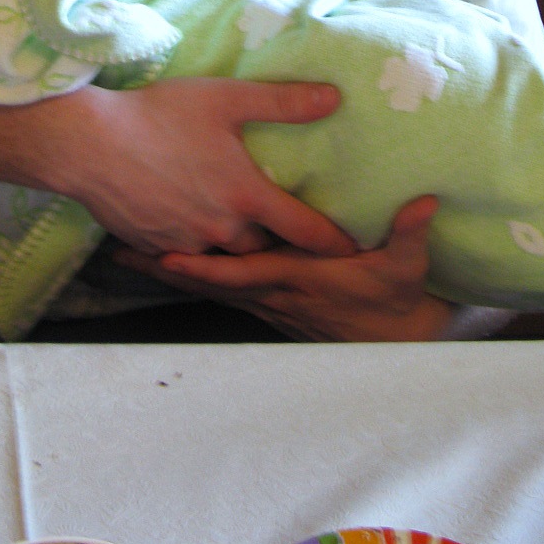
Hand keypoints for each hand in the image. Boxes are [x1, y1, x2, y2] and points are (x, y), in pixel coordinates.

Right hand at [45, 76, 359, 259]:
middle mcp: (220, 229)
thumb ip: (283, 102)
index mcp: (245, 196)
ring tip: (237, 224)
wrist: (89, 145)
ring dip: (233, 241)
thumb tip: (333, 97)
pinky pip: (185, 252)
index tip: (353, 249)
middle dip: (276, 241)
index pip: (304, 229)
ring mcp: (185, 242)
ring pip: (222, 252)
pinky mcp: (153, 246)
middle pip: (262, 248)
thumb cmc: (160, 115)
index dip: (332, 240)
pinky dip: (193, 240)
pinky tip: (187, 218)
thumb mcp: (226, 98)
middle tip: (288, 231)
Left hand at [115, 194, 457, 341]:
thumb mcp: (407, 266)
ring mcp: (267, 302)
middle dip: (165, 267)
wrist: (397, 340)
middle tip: (120, 249)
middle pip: (209, 282)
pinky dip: (189, 276)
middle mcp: (274, 293)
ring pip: (207, 286)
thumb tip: (423, 203)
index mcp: (299, 279)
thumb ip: (409, 233)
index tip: (168, 253)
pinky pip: (219, 288)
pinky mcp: (267, 302)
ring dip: (168, 272)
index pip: (243, 273)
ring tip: (123, 252)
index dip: (205, 267)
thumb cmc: (397, 297)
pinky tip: (162, 261)